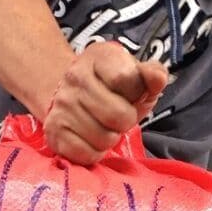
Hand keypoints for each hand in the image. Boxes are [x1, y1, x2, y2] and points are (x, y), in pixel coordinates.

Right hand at [44, 41, 167, 164]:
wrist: (75, 97)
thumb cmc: (114, 89)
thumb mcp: (139, 78)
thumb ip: (155, 75)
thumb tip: (157, 77)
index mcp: (100, 56)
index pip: (126, 80)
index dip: (135, 94)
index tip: (129, 93)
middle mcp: (75, 76)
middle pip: (117, 115)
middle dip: (125, 120)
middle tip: (118, 116)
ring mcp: (61, 104)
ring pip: (103, 139)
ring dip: (110, 138)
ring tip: (104, 126)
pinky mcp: (54, 130)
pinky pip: (86, 154)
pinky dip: (95, 152)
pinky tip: (90, 138)